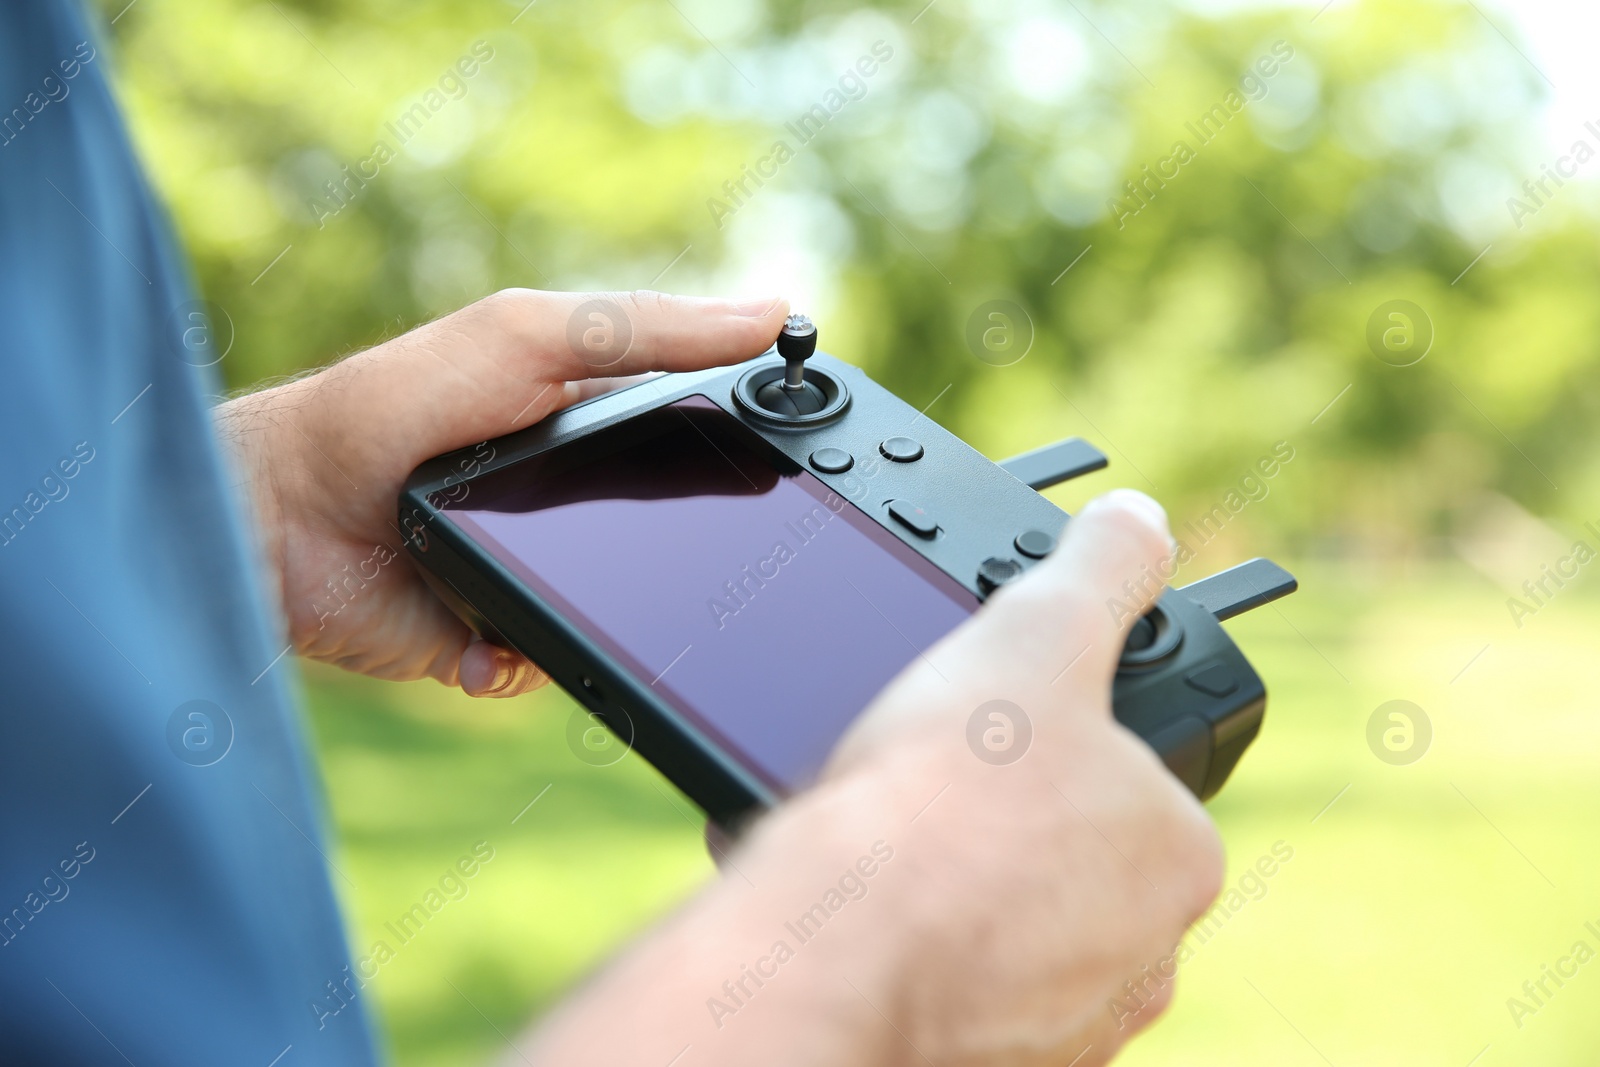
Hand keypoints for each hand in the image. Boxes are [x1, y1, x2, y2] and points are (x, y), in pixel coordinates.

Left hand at [216, 289, 787, 695]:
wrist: (276, 517)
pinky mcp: (493, 637)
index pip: (695, 430)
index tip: (798, 459)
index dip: (748, 445)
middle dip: (695, 557)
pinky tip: (486, 640)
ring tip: (558, 594)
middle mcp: (571, 499)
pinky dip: (528, 661)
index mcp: (587, 419)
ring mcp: (538, 570)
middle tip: (718, 566)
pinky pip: (552, 668)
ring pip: (624, 615)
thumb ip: (642, 332)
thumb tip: (767, 314)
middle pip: (673, 536)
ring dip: (613, 620)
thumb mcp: (528, 340)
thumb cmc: (393, 405)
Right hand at [519, 490, 1222, 1066]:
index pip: (1124, 779)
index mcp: (1174, 855)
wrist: (840, 946)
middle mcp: (1140, 958)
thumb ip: (1100, 572)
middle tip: (923, 781)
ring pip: (995, 924)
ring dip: (943, 882)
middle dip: (990, 817)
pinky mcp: (980, 1059)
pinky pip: (944, 983)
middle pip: (1055, 856)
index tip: (989, 733)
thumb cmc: (948, 800)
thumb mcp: (1035, 635)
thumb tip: (1141, 522)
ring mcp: (1061, 1024)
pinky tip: (854, 903)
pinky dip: (903, 941)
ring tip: (877, 839)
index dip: (1048, 742)